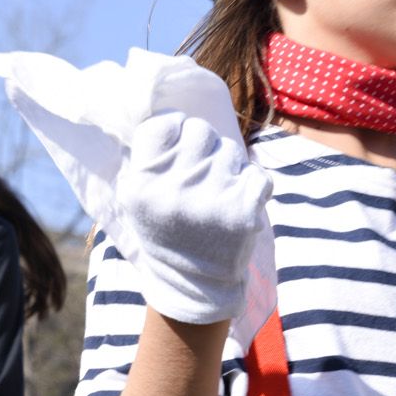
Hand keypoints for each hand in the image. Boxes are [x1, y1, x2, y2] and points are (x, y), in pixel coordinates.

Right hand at [113, 111, 270, 324]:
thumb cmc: (166, 232)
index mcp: (141, 183)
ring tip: (217, 196)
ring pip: (231, 150)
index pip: (164, 122)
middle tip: (201, 176)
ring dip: (229, 168)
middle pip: (200, 130)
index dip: (176, 130)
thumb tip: (168, 109)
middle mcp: (172, 188)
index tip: (179, 150)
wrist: (194, 286)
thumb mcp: (139, 198)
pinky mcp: (242, 210)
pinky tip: (237, 208)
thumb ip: (149, 157)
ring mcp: (209, 198)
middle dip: (204, 148)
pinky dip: (252, 188)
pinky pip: (257, 174)